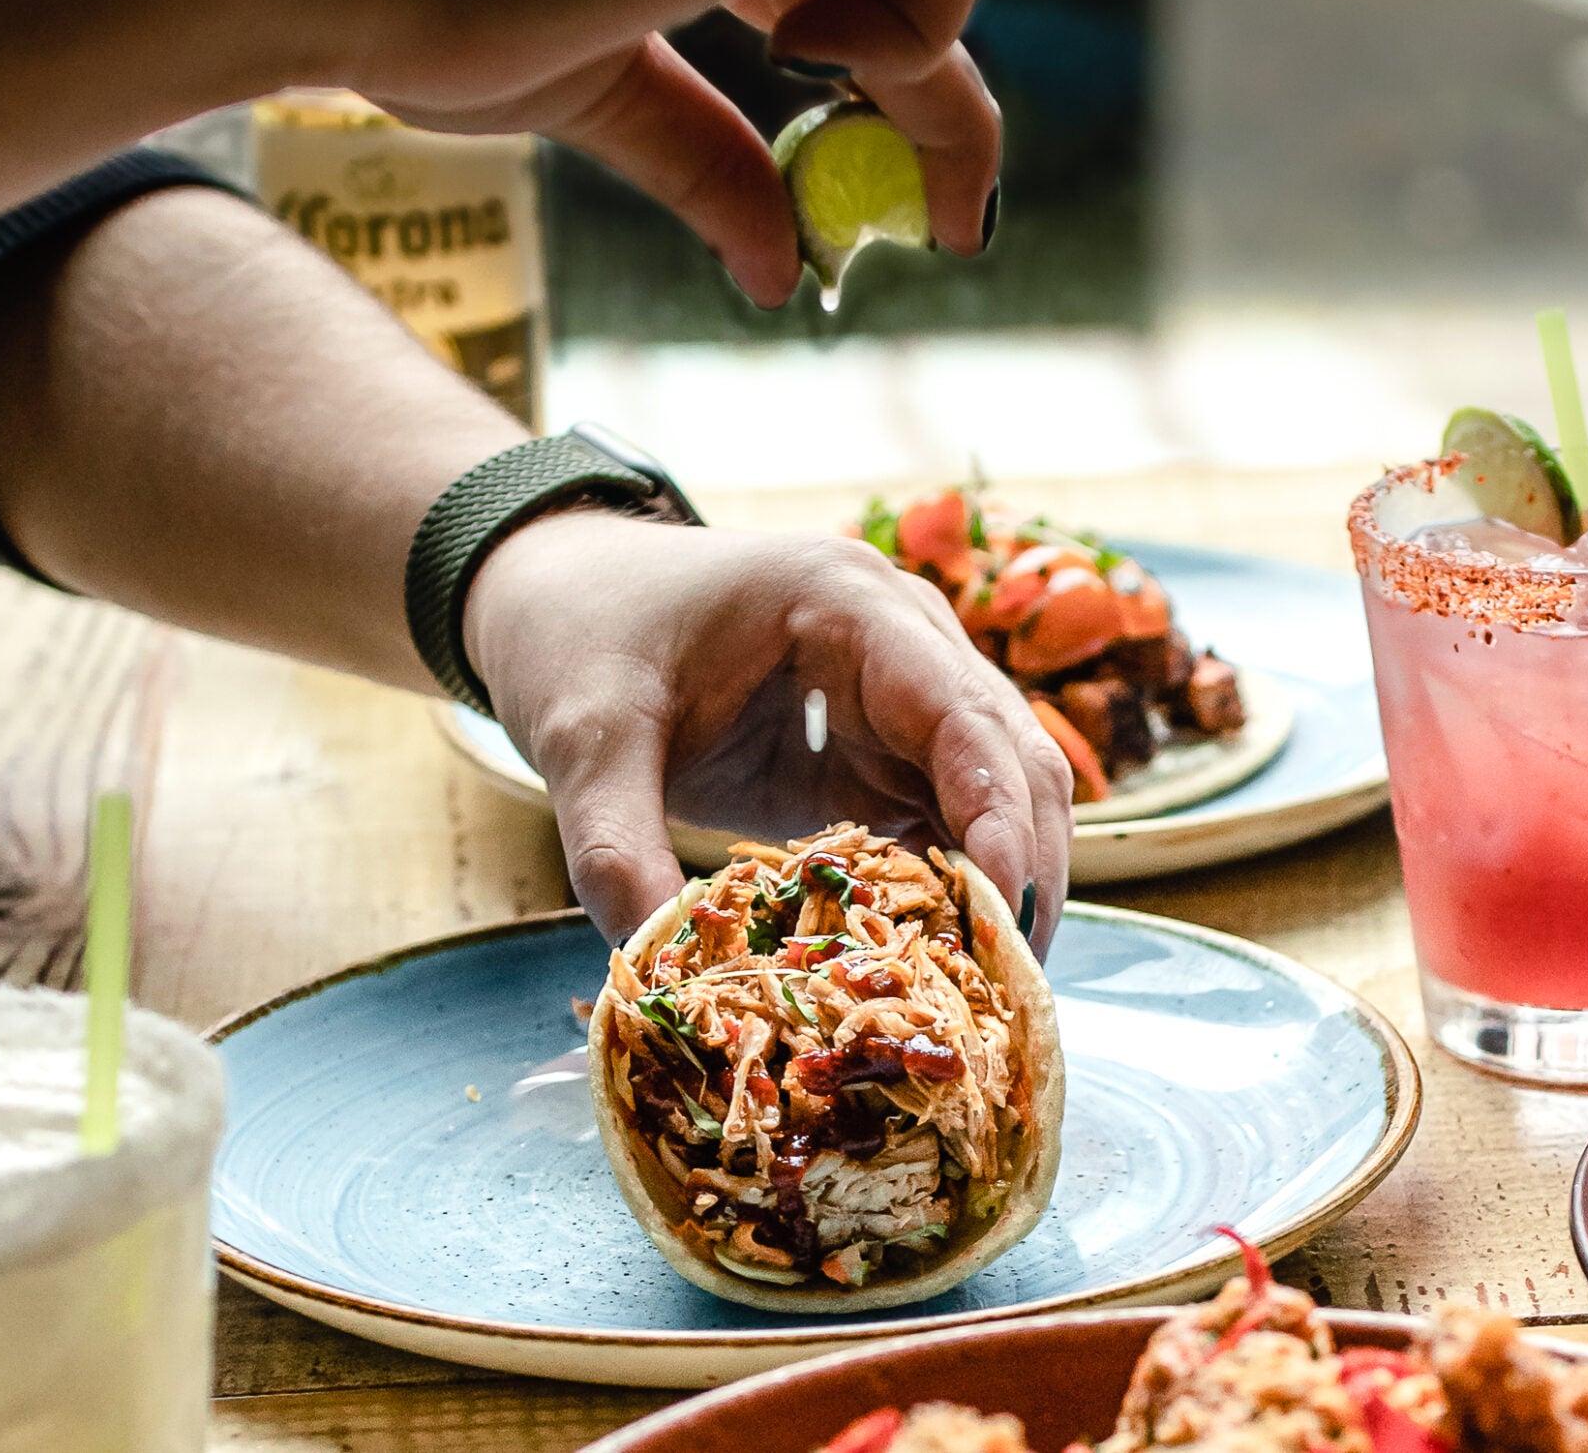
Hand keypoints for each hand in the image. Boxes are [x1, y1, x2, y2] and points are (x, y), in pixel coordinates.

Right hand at [290, 0, 1010, 305]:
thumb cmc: (418, 9)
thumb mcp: (598, 94)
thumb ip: (706, 161)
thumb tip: (779, 272)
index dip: (914, 77)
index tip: (938, 206)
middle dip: (927, 77)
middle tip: (918, 206)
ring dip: (912, 28)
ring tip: (791, 73)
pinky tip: (812, 40)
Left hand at [461, 511, 1071, 950]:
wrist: (559, 592)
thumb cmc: (578, 637)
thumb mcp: (583, 740)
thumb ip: (614, 849)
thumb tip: (653, 976)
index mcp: (847, 603)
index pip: (965, 713)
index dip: (1002, 816)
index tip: (1006, 918)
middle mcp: (903, 640)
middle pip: (1014, 757)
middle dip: (1028, 869)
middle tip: (1012, 988)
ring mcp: (901, 696)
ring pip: (1000, 793)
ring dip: (1003, 886)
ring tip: (989, 994)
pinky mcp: (880, 749)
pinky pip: (947, 820)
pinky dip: (954, 890)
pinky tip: (939, 964)